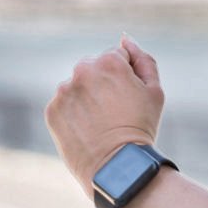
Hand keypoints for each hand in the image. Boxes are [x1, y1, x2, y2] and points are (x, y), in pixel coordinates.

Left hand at [44, 33, 165, 197]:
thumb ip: (142, 59)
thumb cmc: (141, 127)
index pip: (117, 57)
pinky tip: (86, 130)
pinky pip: (64, 105)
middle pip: (94, 69)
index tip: (128, 99)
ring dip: (86, 98)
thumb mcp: (154, 90)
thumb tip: (125, 38)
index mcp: (109, 60)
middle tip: (114, 112)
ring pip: (77, 87)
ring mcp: (64, 91)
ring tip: (99, 123)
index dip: (126, 78)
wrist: (117, 168)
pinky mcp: (52, 110)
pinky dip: (73, 114)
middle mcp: (82, 70)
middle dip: (102, 84)